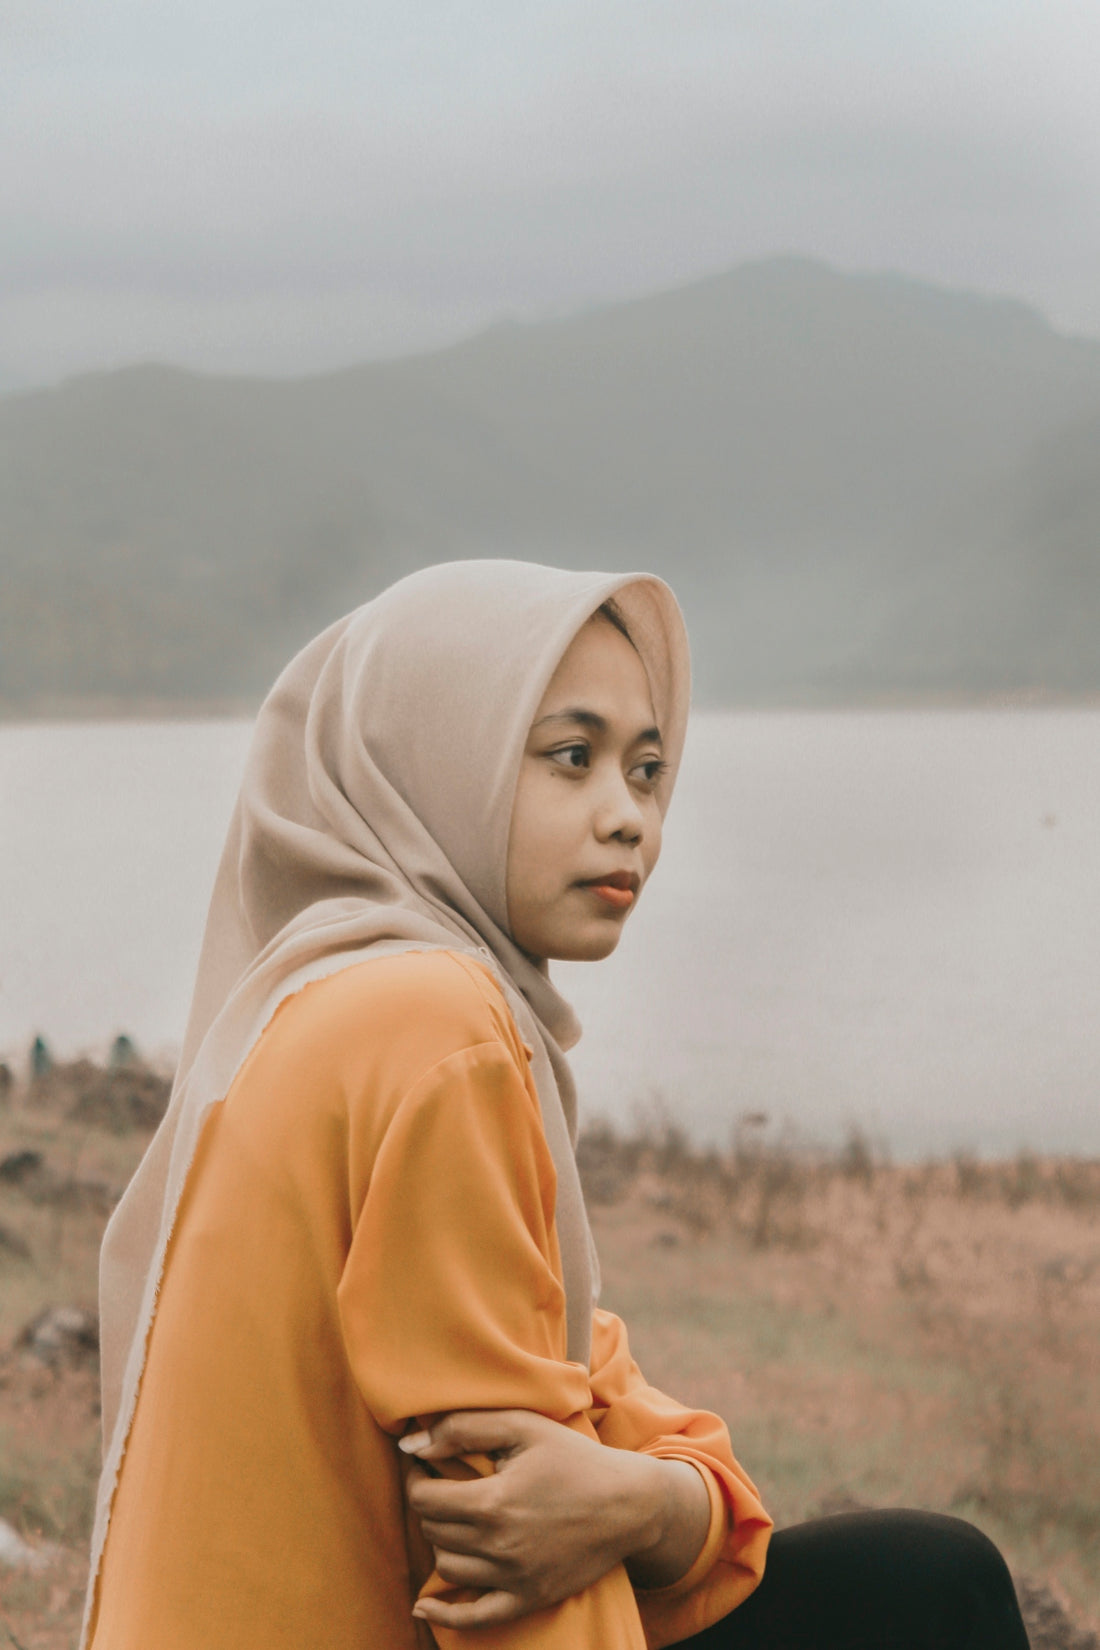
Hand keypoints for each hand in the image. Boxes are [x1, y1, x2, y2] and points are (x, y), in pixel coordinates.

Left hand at [401, 1409, 710, 1630]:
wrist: (629, 1504)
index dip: (416, 1478)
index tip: (424, 1465)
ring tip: (456, 1518)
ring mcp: (513, 1578)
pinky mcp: (527, 1598)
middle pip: (433, 1531)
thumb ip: (463, 1427)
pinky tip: (423, 1606)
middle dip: (430, 1505)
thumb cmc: (574, 1458)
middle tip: (442, 1485)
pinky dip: (443, 1614)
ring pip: (447, 1567)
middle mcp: (499, 1546)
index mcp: (494, 1502)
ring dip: (442, 1541)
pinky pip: (474, 1618)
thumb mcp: (522, 1425)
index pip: (424, 1499)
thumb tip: (412, 1444)